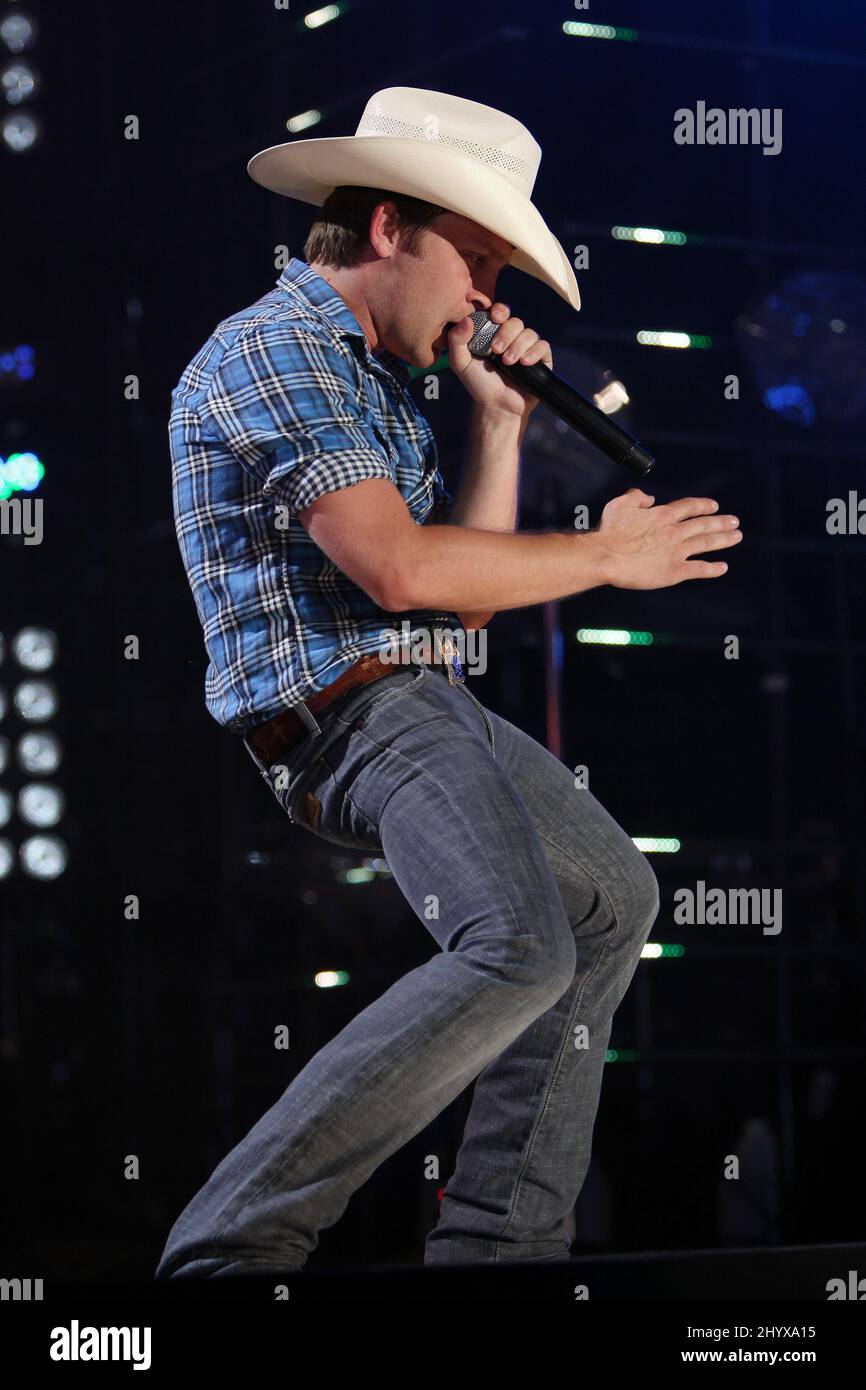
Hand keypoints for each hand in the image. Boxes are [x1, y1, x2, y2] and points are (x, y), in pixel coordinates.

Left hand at [446, 303, 551, 417]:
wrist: (497, 406)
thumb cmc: (479, 385)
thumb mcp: (461, 363)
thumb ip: (456, 341)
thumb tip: (466, 319)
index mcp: (494, 334)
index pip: (500, 312)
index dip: (500, 311)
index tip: (495, 318)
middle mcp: (512, 338)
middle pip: (515, 321)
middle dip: (506, 333)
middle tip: (496, 350)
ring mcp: (527, 348)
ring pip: (529, 333)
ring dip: (518, 346)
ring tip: (508, 363)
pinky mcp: (540, 359)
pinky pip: (543, 346)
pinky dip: (534, 352)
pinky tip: (524, 363)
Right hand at [594, 488, 742, 589]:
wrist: (606, 556)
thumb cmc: (609, 532)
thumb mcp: (620, 504)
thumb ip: (636, 497)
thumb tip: (648, 497)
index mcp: (662, 515)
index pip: (689, 507)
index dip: (703, 505)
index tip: (713, 506)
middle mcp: (674, 531)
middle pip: (704, 524)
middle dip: (721, 522)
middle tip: (734, 522)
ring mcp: (676, 551)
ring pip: (706, 543)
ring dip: (723, 539)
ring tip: (736, 536)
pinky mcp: (674, 571)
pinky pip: (699, 569)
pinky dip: (713, 568)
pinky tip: (722, 567)